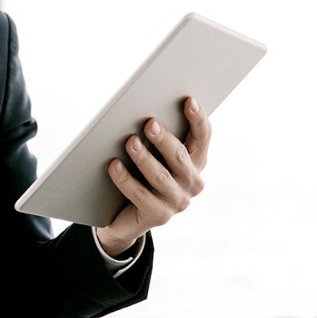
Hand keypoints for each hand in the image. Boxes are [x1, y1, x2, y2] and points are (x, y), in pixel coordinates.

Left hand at [96, 97, 209, 257]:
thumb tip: (146, 114)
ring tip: (130, 142)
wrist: (126, 216)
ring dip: (144, 158)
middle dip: (164, 138)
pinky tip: (114, 165)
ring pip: (160, 176)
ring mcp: (177, 201)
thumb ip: (157, 137)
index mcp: (196, 162)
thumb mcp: (154, 154)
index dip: (198, 119)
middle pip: (180, 156)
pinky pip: (140, 195)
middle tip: (149, 123)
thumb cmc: (141, 175)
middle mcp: (192, 182)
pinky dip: (125, 179)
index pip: (203, 137)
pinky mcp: (158, 216)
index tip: (188, 100)